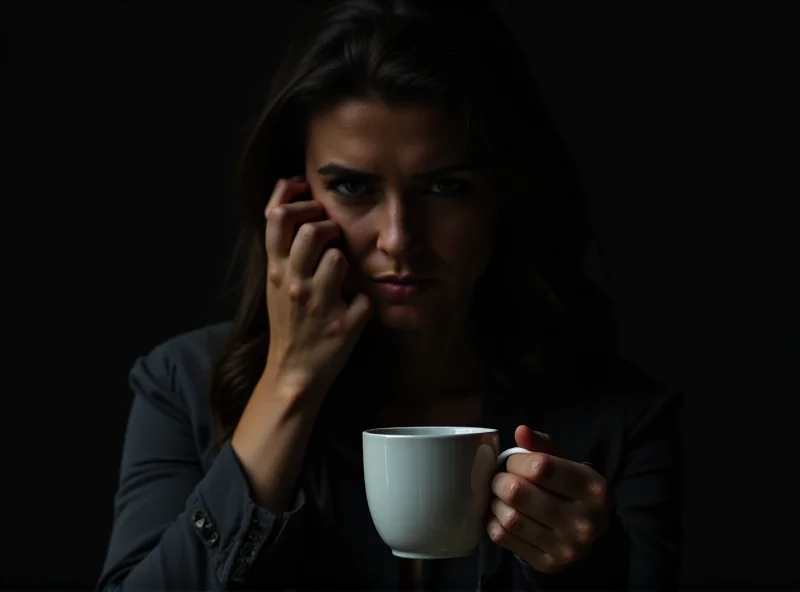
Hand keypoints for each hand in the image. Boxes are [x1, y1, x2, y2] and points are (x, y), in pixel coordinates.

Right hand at [262, 177, 371, 398]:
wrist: (292, 372)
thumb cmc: (288, 320)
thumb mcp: (276, 281)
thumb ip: (284, 247)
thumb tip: (294, 197)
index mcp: (276, 270)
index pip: (277, 216)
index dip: (297, 198)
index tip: (309, 198)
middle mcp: (294, 284)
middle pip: (312, 230)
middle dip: (329, 225)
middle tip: (333, 236)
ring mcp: (319, 304)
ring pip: (339, 258)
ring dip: (345, 261)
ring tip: (340, 276)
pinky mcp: (344, 325)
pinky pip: (363, 295)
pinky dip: (362, 301)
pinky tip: (352, 310)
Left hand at [488, 426, 613, 573]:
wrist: (591, 536)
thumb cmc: (572, 490)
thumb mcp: (567, 464)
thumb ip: (543, 446)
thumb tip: (520, 431)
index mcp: (593, 489)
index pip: (541, 467)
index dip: (516, 460)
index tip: (513, 462)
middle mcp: (584, 522)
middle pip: (519, 493)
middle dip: (500, 480)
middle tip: (501, 478)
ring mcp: (566, 548)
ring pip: (510, 518)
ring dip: (495, 502)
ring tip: (500, 496)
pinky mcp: (547, 564)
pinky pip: (504, 538)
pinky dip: (494, 522)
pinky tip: (500, 514)